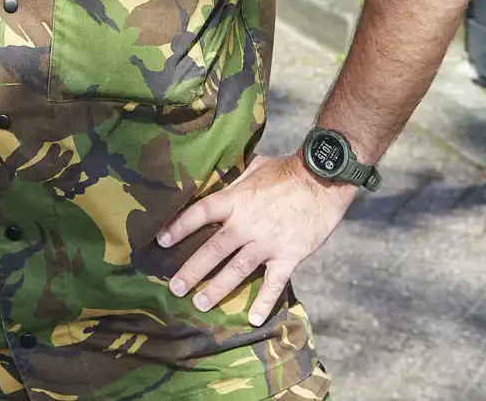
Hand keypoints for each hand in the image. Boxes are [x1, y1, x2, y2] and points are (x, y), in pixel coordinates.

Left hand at [157, 153, 357, 326]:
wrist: (324, 179)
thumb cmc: (287, 170)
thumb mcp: (253, 167)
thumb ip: (232, 178)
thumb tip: (213, 176)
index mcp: (234, 199)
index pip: (198, 214)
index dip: (178, 227)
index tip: (161, 241)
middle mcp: (246, 223)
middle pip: (212, 249)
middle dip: (191, 270)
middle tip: (174, 288)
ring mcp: (267, 242)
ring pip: (236, 269)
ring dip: (217, 288)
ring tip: (200, 304)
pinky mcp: (289, 255)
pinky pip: (274, 283)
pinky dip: (264, 302)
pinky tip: (252, 319)